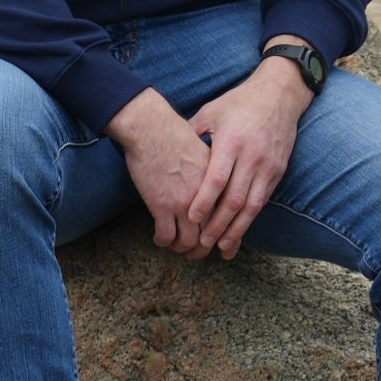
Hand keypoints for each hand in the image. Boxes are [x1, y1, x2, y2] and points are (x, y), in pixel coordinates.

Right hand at [111, 90, 217, 255]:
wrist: (152, 128)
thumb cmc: (175, 133)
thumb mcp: (205, 150)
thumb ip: (213, 170)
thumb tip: (216, 184)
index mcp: (217, 184)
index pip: (228, 218)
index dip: (229, 237)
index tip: (224, 247)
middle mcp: (205, 197)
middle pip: (211, 235)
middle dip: (204, 250)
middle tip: (197, 253)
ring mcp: (183, 203)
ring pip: (189, 241)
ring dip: (183, 249)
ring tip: (177, 247)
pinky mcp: (161, 206)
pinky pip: (166, 236)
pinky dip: (163, 241)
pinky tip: (160, 238)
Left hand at [186, 53, 314, 258]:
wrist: (279, 94)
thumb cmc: (239, 103)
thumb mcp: (212, 112)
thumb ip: (193, 133)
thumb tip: (169, 150)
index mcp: (232, 141)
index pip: (217, 178)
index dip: (205, 200)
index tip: (192, 218)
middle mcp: (252, 156)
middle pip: (234, 198)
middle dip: (219, 224)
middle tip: (204, 243)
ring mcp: (267, 165)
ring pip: (252, 205)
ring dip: (237, 229)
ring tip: (222, 247)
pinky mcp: (278, 171)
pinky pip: (263, 199)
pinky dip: (250, 218)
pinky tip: (240, 231)